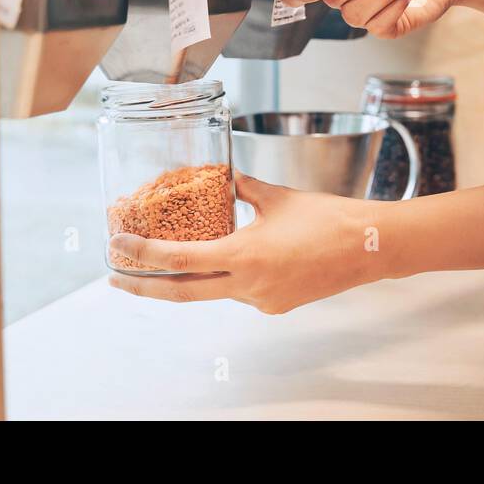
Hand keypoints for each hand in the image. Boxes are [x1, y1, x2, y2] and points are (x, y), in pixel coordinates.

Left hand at [107, 175, 391, 314]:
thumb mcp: (276, 197)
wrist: (368, 247)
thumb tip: (220, 178)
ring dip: (187, 277)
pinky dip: (224, 276)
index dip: (143, 256)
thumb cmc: (328, 219)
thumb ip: (241, 188)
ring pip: (212, 290)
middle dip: (143, 286)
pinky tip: (228, 258)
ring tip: (170, 259)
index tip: (118, 247)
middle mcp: (248, 285)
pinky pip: (238, 291)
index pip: (180, 260)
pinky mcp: (275, 304)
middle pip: (181, 292)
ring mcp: (261, 300)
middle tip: (115, 276)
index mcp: (245, 256)